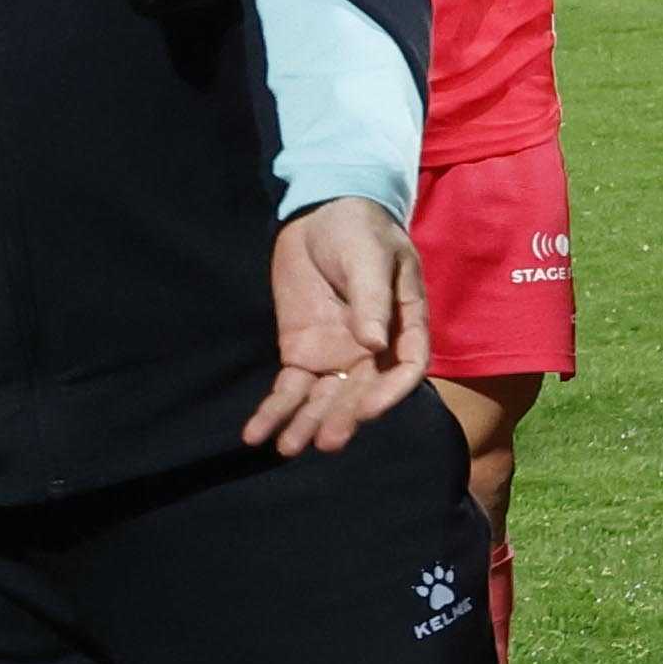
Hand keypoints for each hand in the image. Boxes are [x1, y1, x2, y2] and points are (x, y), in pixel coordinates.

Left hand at [248, 197, 431, 455]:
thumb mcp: (370, 256)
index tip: (366, 409)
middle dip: (343, 418)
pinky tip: (256, 435)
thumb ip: (372, 297)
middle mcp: (373, 349)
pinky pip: (289, 389)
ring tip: (289, 448)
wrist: (321, 215)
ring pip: (325, 398)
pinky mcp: (301, 353)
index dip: (389, 393)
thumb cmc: (359, 231)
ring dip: (308, 423)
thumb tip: (373, 343)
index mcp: (403, 325)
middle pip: (362, 391)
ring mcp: (336, 354)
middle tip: (325, 441)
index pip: (406, 368)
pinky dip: (274, 412)